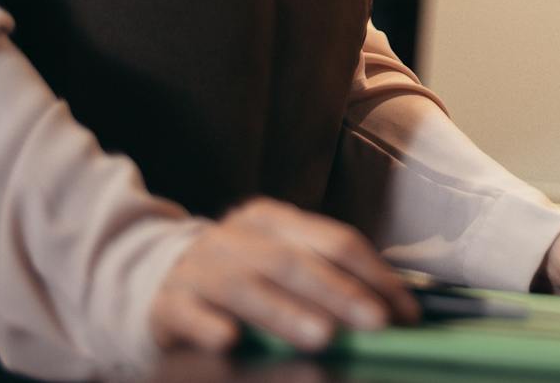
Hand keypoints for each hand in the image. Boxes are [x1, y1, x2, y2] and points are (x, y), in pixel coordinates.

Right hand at [149, 197, 419, 354]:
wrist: (154, 276)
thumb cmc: (239, 274)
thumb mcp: (282, 260)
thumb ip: (329, 276)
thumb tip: (394, 310)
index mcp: (275, 220)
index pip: (335, 241)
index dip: (375, 275)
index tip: (405, 312)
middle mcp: (238, 237)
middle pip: (295, 262)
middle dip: (340, 293)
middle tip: (376, 322)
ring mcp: (201, 268)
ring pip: (247, 287)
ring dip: (286, 312)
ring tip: (323, 336)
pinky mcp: (168, 302)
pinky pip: (189, 313)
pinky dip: (209, 327)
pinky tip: (229, 341)